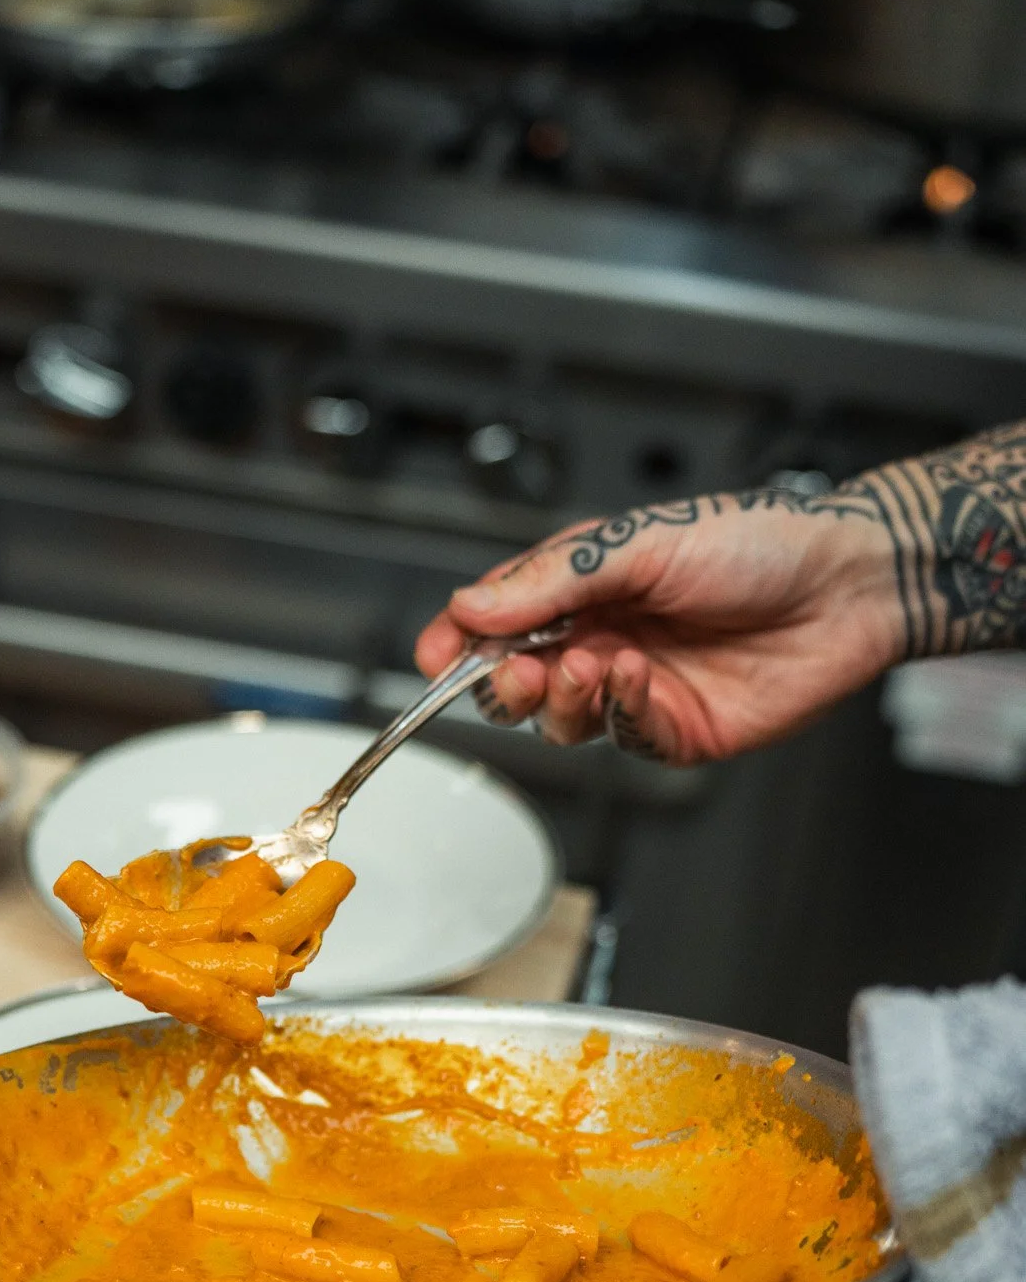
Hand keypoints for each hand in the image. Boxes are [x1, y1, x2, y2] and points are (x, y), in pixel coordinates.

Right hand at [415, 486, 911, 766]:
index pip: (498, 623)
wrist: (846, 584)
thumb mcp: (640, 545)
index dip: (459, 643)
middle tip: (519, 668)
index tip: (435, 656)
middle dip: (505, 683)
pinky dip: (622, 712)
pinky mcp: (677, 730)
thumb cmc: (759, 542)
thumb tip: (472, 605)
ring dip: (565, 698)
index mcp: (586, 586)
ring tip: (594, 663)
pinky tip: (641, 679)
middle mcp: (605, 639)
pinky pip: (625, 738)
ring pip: (564, 722)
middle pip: (518, 685)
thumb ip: (553, 580)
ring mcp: (639, 689)